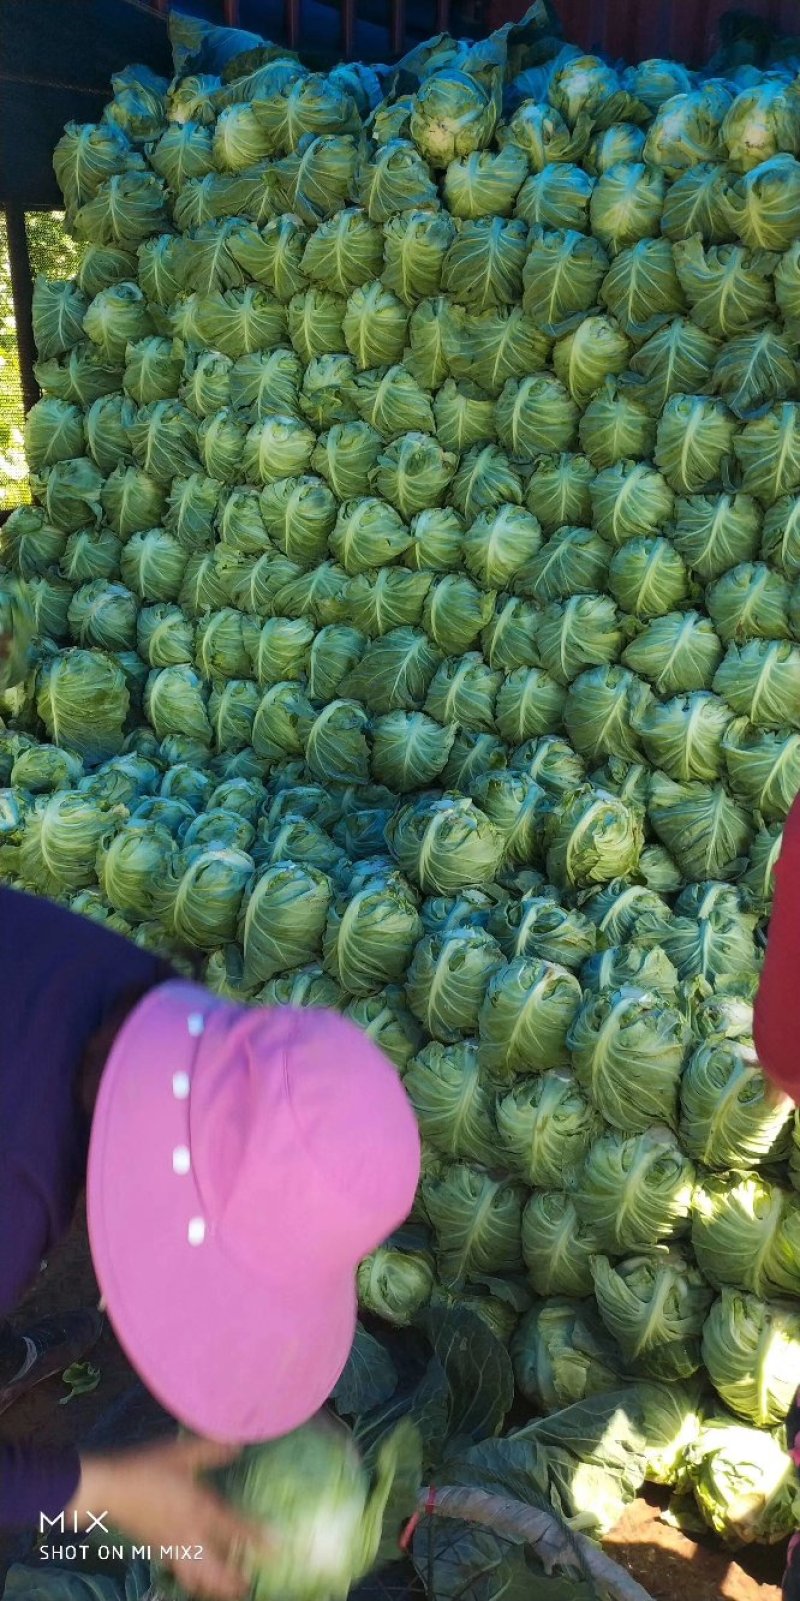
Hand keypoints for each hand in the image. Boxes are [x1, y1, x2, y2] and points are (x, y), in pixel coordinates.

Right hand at [66, 1436, 272, 1599]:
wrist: (111, 1490)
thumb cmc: (148, 1468)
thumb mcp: (183, 1454)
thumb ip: (212, 1451)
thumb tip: (238, 1444)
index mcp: (200, 1511)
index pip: (235, 1529)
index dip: (257, 1539)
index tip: (277, 1548)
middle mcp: (189, 1535)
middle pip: (216, 1570)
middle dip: (233, 1582)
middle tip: (248, 1586)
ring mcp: (172, 1547)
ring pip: (196, 1578)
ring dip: (213, 1588)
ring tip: (227, 1591)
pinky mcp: (156, 1550)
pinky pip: (179, 1573)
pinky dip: (191, 1580)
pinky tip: (193, 1578)